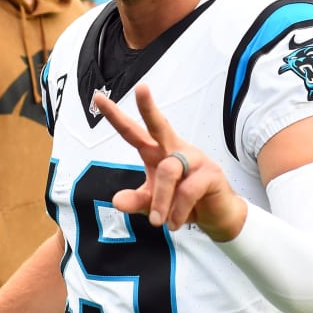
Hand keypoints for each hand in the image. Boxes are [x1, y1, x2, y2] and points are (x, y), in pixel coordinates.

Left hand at [94, 84, 246, 239]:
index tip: (98, 98)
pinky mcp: (211, 173)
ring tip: (159, 223)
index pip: (133, 131)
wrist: (215, 217)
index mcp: (157, 151)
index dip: (115, 116)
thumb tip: (117, 201)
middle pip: (159, 124)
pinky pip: (187, 190)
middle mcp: (174, 149)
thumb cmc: (180, 203)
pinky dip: (178, 210)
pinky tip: (175, 223)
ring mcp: (194, 158)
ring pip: (168, 172)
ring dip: (161, 202)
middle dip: (149, 107)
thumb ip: (136, 201)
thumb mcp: (153, 204)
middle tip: (141, 88)